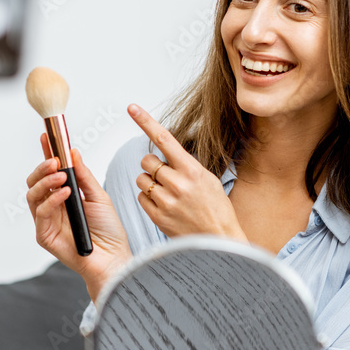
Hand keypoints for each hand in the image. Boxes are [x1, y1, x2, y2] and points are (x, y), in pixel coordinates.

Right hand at [26, 134, 130, 301]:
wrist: (114, 257)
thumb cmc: (108, 230)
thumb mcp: (99, 196)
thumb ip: (84, 175)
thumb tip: (72, 151)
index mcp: (64, 196)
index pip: (50, 172)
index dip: (46, 153)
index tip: (46, 136)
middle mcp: (52, 207)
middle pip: (35, 182)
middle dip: (42, 167)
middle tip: (54, 160)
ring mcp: (46, 221)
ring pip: (32, 195)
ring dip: (46, 182)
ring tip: (61, 177)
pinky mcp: (44, 235)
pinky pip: (40, 213)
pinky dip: (52, 200)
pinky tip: (65, 193)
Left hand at [128, 103, 246, 240]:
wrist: (218, 240)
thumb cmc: (216, 209)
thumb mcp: (208, 180)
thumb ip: (186, 166)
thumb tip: (166, 155)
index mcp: (192, 170)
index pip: (164, 138)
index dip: (145, 121)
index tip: (132, 108)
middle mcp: (178, 184)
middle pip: (147, 161)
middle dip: (152, 165)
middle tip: (165, 175)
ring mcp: (166, 201)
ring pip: (141, 179)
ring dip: (149, 182)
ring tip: (167, 193)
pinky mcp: (157, 216)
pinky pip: (141, 197)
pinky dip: (149, 198)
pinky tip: (164, 205)